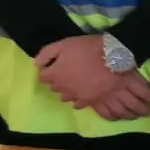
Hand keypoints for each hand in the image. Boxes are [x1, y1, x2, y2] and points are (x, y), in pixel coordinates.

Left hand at [35, 36, 149, 118]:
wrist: (113, 59)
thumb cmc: (88, 49)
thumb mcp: (65, 44)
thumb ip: (47, 53)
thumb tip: (36, 63)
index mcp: (55, 74)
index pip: (43, 77)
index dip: (48, 70)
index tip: (54, 65)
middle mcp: (62, 88)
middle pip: (54, 88)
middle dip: (58, 81)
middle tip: (67, 72)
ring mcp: (76, 96)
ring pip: (65, 97)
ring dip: (67, 90)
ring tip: (75, 82)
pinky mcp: (89, 101)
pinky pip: (78, 105)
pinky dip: (78, 99)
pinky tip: (83, 92)